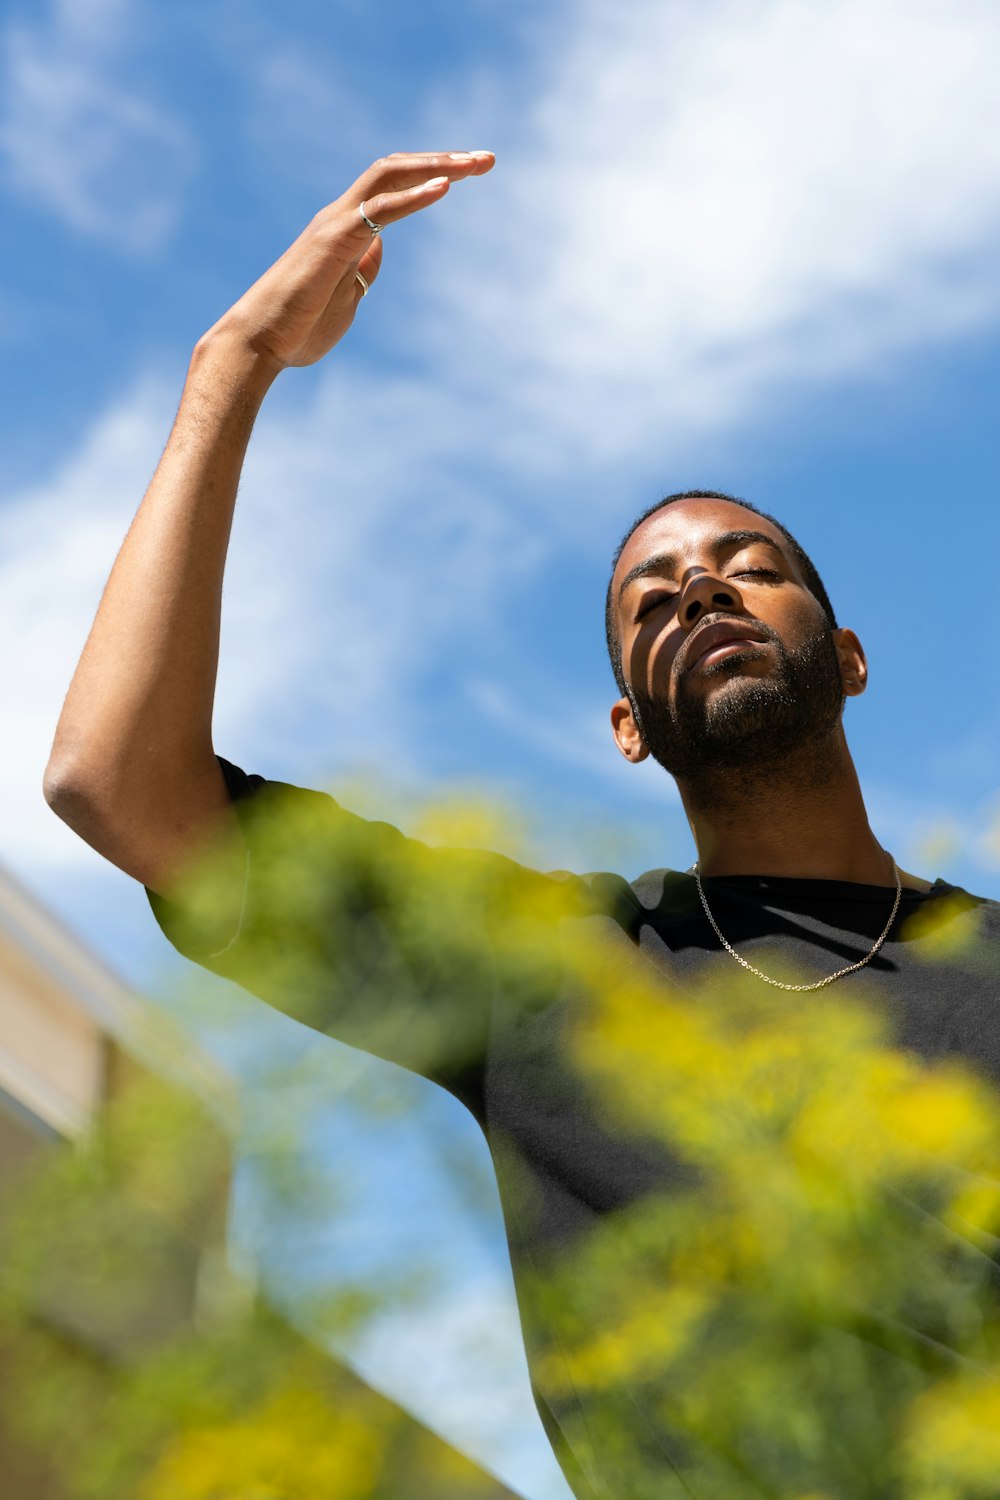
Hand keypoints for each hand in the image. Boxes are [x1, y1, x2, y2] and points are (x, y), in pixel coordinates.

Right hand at [209, 151, 494, 372]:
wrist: (259, 345)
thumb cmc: (297, 331)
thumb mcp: (345, 300)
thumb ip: (362, 273)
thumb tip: (378, 250)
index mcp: (345, 230)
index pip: (393, 186)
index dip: (432, 174)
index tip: (471, 172)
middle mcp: (339, 216)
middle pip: (396, 170)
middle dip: (444, 160)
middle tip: (487, 159)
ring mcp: (334, 225)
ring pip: (389, 176)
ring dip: (437, 166)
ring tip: (475, 164)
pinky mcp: (332, 242)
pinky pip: (379, 211)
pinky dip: (413, 196)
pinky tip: (446, 187)